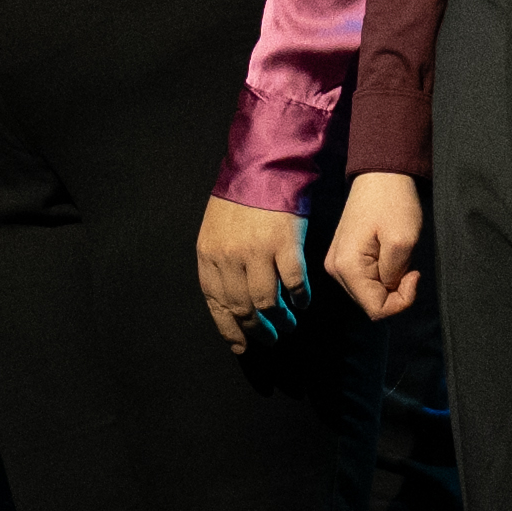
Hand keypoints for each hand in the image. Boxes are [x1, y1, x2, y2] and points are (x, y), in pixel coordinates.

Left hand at [192, 195, 306, 345]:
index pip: (217, 304)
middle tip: (270, 338)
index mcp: (209, 255)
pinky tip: (303, 302)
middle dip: (257, 331)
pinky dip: (300, 298)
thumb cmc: (240, 197)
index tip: (242, 345)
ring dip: (280, 320)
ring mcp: (257, 251)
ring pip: (267, 302)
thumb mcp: (216, 229)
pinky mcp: (285, 244)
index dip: (229, 330)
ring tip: (288, 324)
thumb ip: (219, 262)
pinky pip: (293, 283)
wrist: (264, 165)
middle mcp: (229, 257)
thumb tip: (231, 301)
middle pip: (242, 308)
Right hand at [328, 173, 428, 322]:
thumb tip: (389, 290)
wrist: (381, 174)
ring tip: (398, 255)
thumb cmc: (393, 202)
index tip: (414, 274)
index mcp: (347, 267)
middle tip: (409, 265)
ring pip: (369, 292)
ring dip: (389, 281)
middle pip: (370, 303)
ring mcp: (337, 263)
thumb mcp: (403, 241)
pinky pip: (366, 279)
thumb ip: (394, 277)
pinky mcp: (344, 256)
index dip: (401, 301)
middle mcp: (335, 269)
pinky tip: (389, 254)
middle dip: (395, 291)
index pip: (376, 310)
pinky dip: (383, 273)